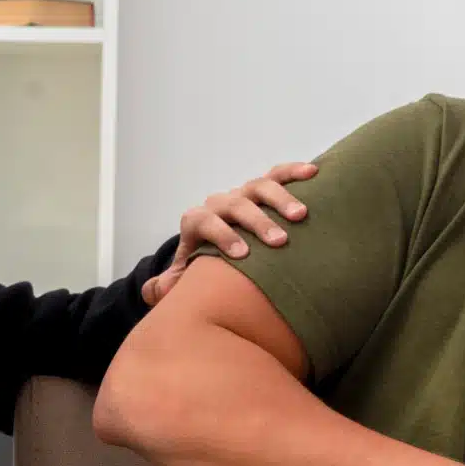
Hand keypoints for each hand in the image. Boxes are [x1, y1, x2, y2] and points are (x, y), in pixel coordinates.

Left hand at [143, 162, 318, 305]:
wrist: (220, 246)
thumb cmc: (206, 267)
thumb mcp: (186, 277)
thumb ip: (170, 286)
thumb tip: (151, 293)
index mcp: (197, 222)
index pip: (203, 221)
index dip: (221, 235)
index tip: (242, 255)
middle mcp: (219, 204)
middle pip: (235, 205)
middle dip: (257, 222)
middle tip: (279, 241)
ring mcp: (242, 194)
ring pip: (258, 187)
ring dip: (280, 199)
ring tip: (300, 217)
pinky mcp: (264, 189)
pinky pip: (278, 174)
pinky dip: (294, 172)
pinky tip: (313, 172)